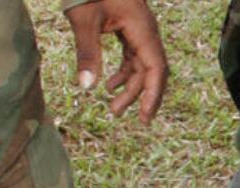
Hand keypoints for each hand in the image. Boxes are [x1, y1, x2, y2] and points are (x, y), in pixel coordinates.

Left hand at [65, 0, 168, 120]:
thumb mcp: (83, 20)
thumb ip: (87, 53)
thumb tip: (87, 88)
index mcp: (141, 28)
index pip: (156, 68)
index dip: (152, 94)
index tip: (144, 116)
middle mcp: (146, 30)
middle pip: (150, 70)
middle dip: (138, 95)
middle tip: (121, 116)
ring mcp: (139, 29)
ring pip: (141, 65)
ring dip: (129, 86)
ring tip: (112, 107)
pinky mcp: (129, 27)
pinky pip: (133, 56)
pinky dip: (123, 72)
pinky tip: (109, 85)